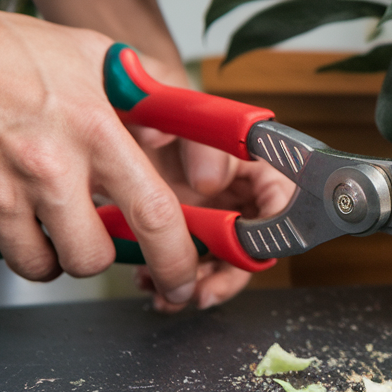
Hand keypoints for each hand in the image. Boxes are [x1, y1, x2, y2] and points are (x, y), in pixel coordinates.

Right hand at [0, 0, 200, 301]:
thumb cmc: (1, 49)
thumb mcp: (93, 54)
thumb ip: (149, 97)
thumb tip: (180, 138)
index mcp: (92, 127)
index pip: (153, 213)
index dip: (176, 258)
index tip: (182, 276)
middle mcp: (46, 167)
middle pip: (94, 258)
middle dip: (101, 254)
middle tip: (94, 229)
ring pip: (43, 266)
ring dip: (52, 250)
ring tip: (46, 209)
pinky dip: (7, 235)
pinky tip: (4, 193)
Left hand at [123, 64, 295, 311]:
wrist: (110, 107)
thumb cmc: (151, 99)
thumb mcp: (177, 111)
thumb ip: (199, 138)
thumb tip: (210, 178)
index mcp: (252, 161)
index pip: (281, 199)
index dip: (271, 230)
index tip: (245, 251)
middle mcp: (235, 191)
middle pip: (251, 244)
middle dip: (227, 274)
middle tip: (201, 289)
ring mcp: (210, 213)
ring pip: (218, 263)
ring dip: (196, 283)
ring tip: (167, 292)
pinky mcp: (181, 230)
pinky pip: (186, 264)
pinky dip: (169, 277)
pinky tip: (147, 280)